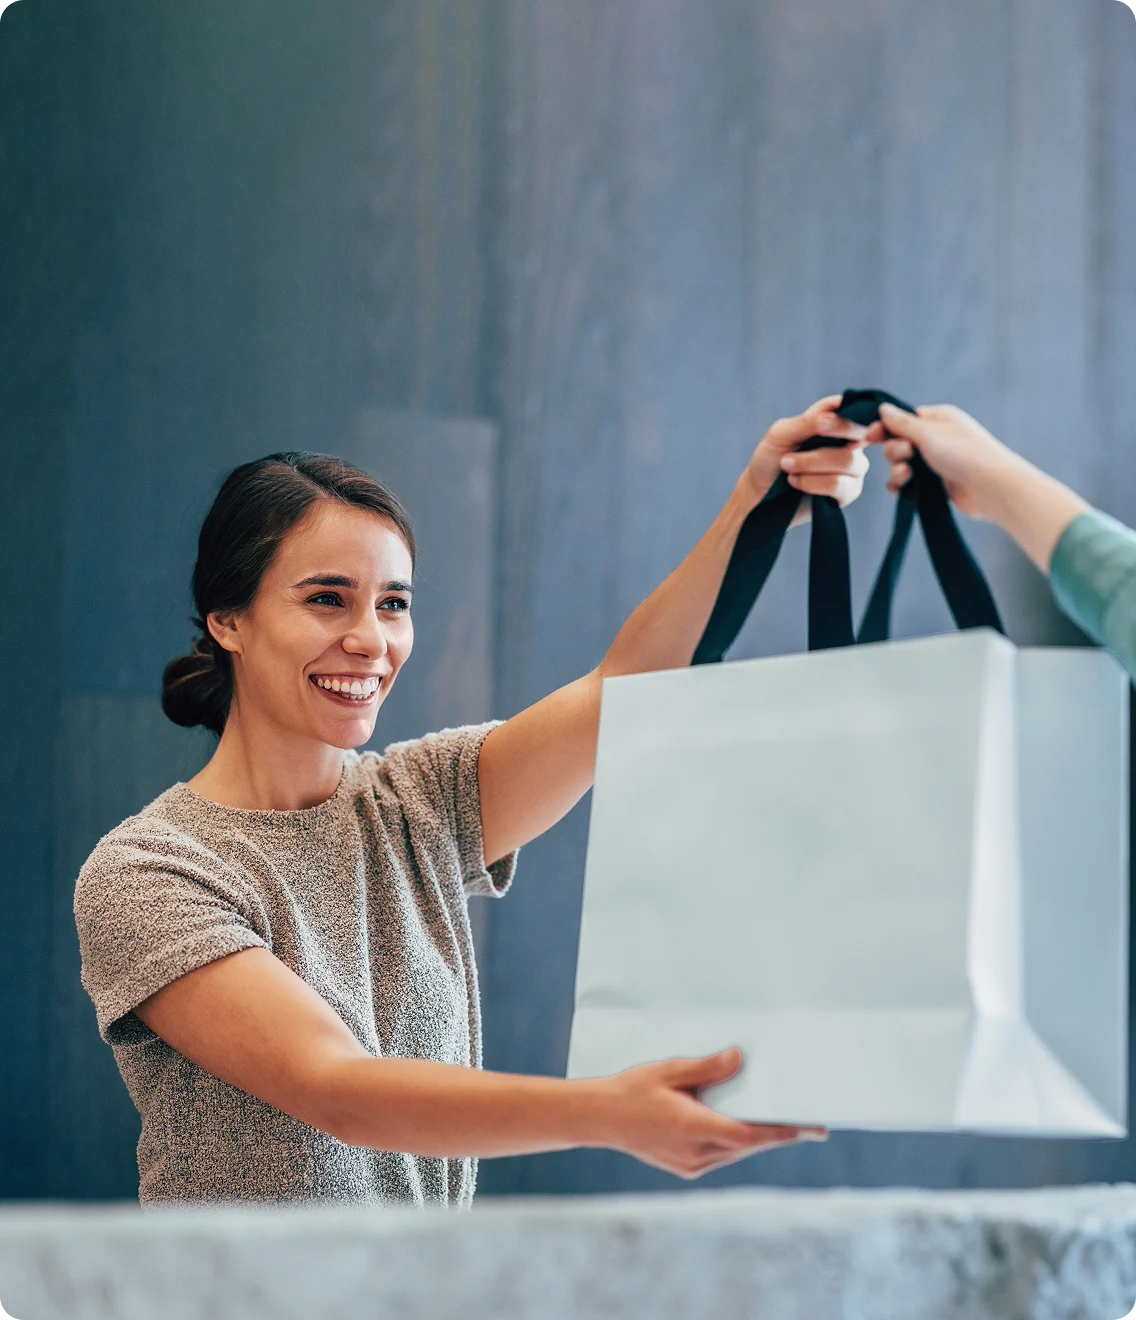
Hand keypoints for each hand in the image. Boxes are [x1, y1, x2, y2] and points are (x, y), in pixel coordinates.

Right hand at [597, 1047, 826, 1178]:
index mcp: (693, 1127)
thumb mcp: (669, 1070)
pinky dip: (735, 1143)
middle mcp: (695, 1153)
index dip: (783, 1132)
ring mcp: (690, 1165)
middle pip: (748, 1145)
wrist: (599, 1118)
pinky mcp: (685, 1168)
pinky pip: (721, 1156)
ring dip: (756, 1138)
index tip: (811, 1130)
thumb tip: (739, 1059)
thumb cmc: (632, 1089)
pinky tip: (741, 1128)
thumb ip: (707, 1068)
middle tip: (808, 1124)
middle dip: (776, 1134)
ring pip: (735, 1153)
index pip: (749, 1134)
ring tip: (780, 1123)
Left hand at [744, 395, 869, 511]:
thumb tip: (830, 417)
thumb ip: (806, 422)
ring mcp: (853, 468)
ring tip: (787, 469)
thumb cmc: (771, 458)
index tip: (820, 424)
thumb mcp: (781, 434)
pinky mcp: (848, 493)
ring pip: (848, 461)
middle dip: (818, 449)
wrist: (760, 493)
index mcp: (837, 422)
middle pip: (857, 437)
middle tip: (786, 459)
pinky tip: (795, 482)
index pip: (855, 412)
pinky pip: (842, 486)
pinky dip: (813, 483)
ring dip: (810, 465)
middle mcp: (850, 442)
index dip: (844, 418)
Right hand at [872, 402, 1090, 570]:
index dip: (886, 427)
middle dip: (895, 451)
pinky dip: (902, 486)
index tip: (871, 436)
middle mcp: (937, 438)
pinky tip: (902, 489)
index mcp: (938, 419)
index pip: (903, 419)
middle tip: (904, 455)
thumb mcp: (927, 433)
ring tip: (906, 476)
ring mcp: (937, 462)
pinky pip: (910, 484)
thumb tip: (883, 409)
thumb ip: (901, 423)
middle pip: (899, 442)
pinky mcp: (937, 485)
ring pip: (902, 465)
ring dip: (897, 470)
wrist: (991, 488)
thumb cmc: (964, 454)